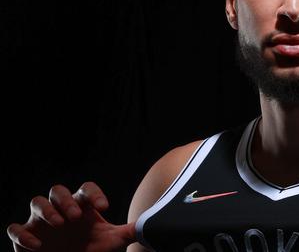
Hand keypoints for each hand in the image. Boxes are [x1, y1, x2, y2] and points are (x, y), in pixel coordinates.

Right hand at [7, 182, 135, 251]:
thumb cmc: (93, 251)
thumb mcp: (112, 243)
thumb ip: (127, 232)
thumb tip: (147, 226)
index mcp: (82, 206)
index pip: (85, 189)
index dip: (93, 193)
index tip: (105, 206)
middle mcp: (60, 209)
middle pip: (58, 190)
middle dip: (66, 200)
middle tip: (76, 216)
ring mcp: (41, 222)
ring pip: (36, 202)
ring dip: (47, 210)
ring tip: (60, 223)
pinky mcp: (25, 238)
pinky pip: (15, 229)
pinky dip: (23, 235)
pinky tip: (38, 245)